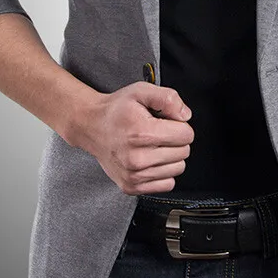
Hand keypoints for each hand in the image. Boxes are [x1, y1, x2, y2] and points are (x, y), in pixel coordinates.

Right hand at [74, 81, 194, 194]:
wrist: (91, 126)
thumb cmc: (116, 110)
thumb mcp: (141, 91)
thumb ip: (168, 98)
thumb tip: (185, 115)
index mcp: (142, 133)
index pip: (186, 135)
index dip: (180, 125)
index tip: (166, 122)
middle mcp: (137, 158)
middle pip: (184, 152)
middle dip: (175, 140)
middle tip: (157, 132)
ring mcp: (134, 175)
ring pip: (178, 168)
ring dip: (170, 156)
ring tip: (153, 145)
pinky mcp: (131, 186)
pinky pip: (167, 184)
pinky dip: (163, 172)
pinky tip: (150, 159)